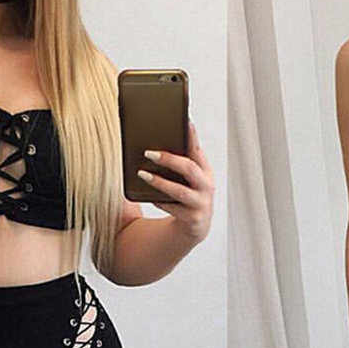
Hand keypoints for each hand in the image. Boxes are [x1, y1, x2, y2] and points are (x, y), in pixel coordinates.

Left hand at [137, 120, 213, 242]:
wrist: (194, 227)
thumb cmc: (185, 195)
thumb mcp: (185, 178)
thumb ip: (177, 161)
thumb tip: (150, 144)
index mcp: (204, 170)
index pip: (197, 149)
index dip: (192, 135)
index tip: (184, 120)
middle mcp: (206, 185)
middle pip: (189, 168)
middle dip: (169, 159)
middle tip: (148, 153)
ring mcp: (201, 203)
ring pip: (179, 191)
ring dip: (159, 182)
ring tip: (142, 174)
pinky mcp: (193, 220)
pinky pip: (173, 209)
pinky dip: (160, 202)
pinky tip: (150, 196)